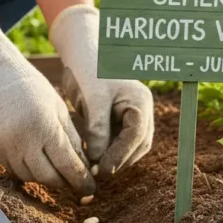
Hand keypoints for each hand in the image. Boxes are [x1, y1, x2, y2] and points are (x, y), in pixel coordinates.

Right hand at [0, 19, 94, 196]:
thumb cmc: (31, 87)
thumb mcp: (59, 108)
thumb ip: (72, 139)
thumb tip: (85, 168)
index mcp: (44, 127)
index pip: (67, 165)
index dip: (80, 180)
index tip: (90, 188)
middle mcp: (21, 141)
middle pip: (47, 177)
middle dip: (63, 183)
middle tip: (74, 184)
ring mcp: (1, 147)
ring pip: (28, 176)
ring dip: (43, 174)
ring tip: (53, 167)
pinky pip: (10, 167)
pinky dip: (23, 165)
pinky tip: (29, 153)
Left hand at [50, 5, 154, 176]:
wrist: (80, 50)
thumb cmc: (89, 67)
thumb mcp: (94, 97)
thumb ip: (98, 128)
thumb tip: (98, 160)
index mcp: (141, 101)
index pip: (137, 135)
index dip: (121, 155)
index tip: (102, 169)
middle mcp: (141, 110)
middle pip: (138, 145)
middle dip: (119, 160)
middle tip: (96, 172)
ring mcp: (131, 115)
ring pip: (129, 147)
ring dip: (114, 159)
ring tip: (92, 167)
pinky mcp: (118, 119)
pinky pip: (118, 141)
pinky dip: (107, 151)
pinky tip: (91, 156)